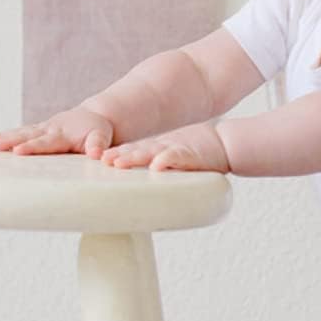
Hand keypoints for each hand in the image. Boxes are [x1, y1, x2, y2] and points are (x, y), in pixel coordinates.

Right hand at [0, 106, 114, 155]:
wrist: (93, 117)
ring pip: (20, 132)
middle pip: (27, 135)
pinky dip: (4, 135)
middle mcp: (49, 129)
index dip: (32, 147)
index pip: (46, 142)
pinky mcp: (37, 130)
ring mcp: (42, 128)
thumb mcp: (102, 137)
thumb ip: (98, 144)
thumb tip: (96, 154)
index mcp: (63, 134)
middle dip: (11, 140)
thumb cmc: (98, 130)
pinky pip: (20, 132)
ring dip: (4, 137)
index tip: (18, 150)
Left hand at [98, 122, 229, 172]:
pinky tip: (156, 166)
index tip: (97, 160)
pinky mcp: (190, 155)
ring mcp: (175, 149)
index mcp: (157, 150)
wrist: (223, 142)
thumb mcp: (172, 156)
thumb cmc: (197, 153)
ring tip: (118, 163)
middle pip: (136, 151)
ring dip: (134, 157)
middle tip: (101, 161)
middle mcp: (162, 148)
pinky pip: (176, 157)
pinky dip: (166, 160)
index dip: (115, 154)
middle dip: (118, 155)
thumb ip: (157, 164)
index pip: (132, 151)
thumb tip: (141, 178)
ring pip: (150, 153)